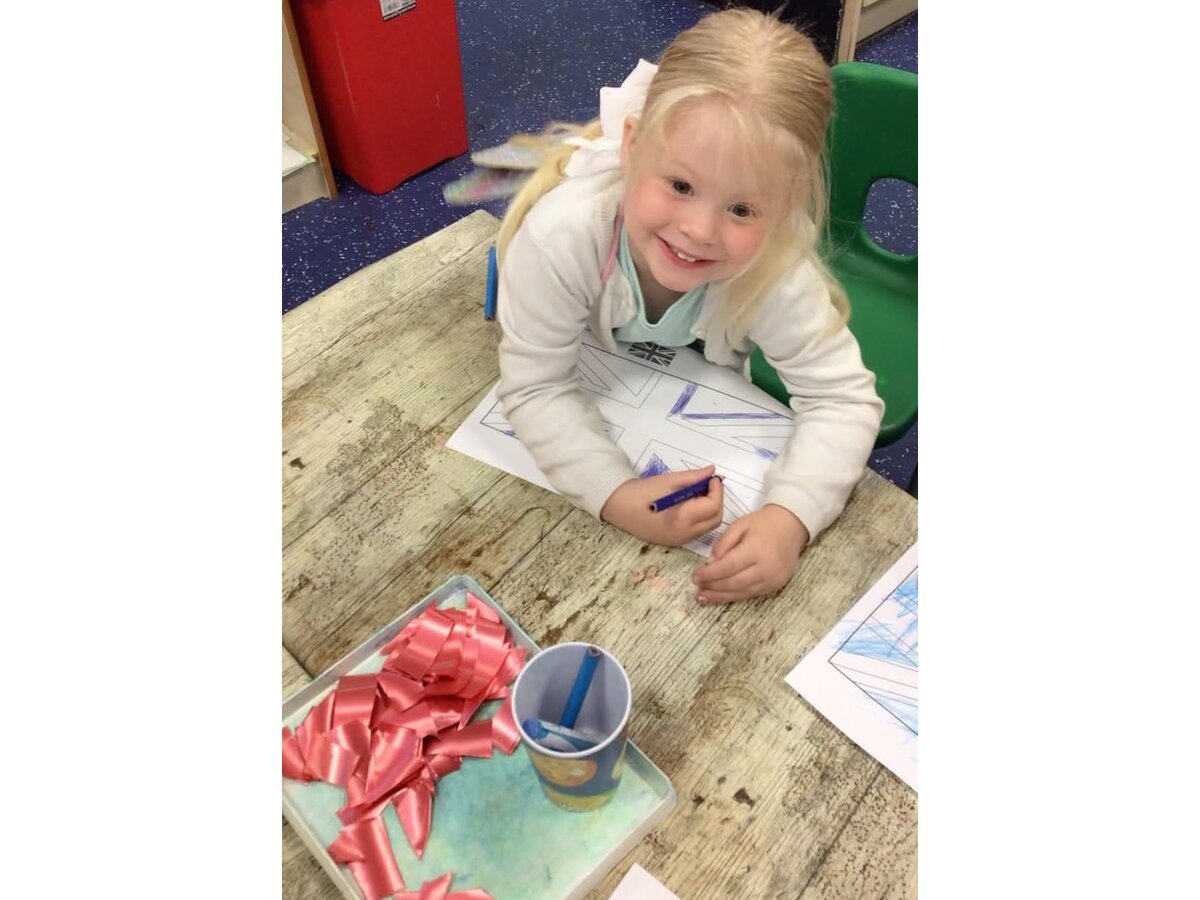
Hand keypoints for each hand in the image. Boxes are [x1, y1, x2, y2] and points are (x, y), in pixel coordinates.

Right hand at [600, 465, 724, 546]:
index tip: (712, 478)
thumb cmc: (642, 492)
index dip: (717, 490)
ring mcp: (680, 541)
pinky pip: (698, 530)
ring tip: (699, 494)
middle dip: (717, 501)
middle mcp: (684, 534)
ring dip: (710, 510)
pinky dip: (701, 518)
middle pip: (715, 520)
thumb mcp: (669, 481)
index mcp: (682, 518)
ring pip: (708, 527)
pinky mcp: (676, 542)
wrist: (619, 507)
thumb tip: (712, 471)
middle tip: (709, 486)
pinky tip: (691, 505)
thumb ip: (693, 477)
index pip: (712, 506)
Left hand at [691, 504, 809, 603]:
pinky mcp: (776, 585)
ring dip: (721, 597)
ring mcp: (772, 579)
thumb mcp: (739, 525)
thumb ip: (723, 543)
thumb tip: (710, 563)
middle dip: (713, 587)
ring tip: (704, 598)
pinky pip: (751, 594)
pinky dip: (735, 596)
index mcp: (755, 549)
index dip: (709, 574)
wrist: (791, 526)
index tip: (694, 577)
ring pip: (742, 592)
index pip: (727, 566)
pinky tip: (722, 596)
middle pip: (733, 583)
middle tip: (697, 589)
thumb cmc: (763, 523)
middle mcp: (766, 567)